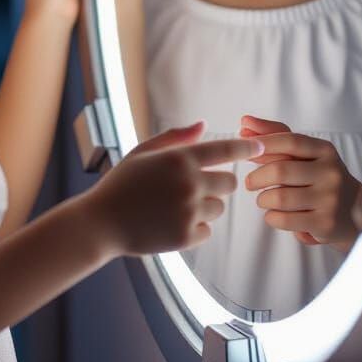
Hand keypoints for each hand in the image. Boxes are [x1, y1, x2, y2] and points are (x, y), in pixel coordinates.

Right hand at [85, 123, 264, 256]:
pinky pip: (207, 230)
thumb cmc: (121, 183)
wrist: (101, 223)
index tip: (260, 147)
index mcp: (179, 159)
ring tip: (174, 207)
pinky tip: (170, 223)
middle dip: (217, 184)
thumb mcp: (143, 152)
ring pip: (219, 208)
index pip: (224, 150)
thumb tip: (203, 125)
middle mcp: (189, 183)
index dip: (245, 147)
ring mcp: (189, 211)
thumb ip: (175, 137)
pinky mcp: (187, 236)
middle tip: (192, 187)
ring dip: (204, 207)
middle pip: (229, 183)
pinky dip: (195, 228)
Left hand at [240, 114, 361, 248]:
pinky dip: (271, 217)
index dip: (263, 143)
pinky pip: (283, 219)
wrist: (355, 211)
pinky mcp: (325, 224)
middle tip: (250, 183)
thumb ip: (274, 135)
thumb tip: (245, 122)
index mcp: (325, 151)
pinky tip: (275, 214)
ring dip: (263, 199)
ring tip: (264, 199)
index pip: (289, 141)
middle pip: (279, 171)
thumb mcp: (305, 153)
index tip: (245, 148)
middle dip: (256, 178)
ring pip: (279, 198)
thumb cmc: (319, 177)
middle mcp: (331, 173)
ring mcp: (330, 199)